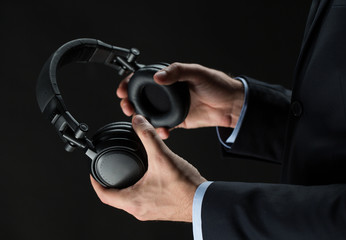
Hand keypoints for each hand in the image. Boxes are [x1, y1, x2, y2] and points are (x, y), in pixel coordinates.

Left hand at [90, 115, 205, 221]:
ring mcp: (149, 212)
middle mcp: (139, 210)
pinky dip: (140, 190)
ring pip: (130, 199)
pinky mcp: (159, 210)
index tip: (93, 174)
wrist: (203, 201)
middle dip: (112, 183)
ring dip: (127, 186)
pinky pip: (142, 200)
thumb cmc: (184, 187)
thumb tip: (138, 122)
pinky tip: (148, 180)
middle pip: (116, 198)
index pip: (104, 195)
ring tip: (129, 173)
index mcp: (133, 200)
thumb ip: (148, 136)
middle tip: (111, 170)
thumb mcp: (162, 157)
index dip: (95, 183)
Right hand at [117, 63, 244, 138]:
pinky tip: (161, 132)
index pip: (144, 78)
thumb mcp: (197, 73)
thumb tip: (158, 76)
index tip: (122, 90)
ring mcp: (172, 107)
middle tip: (127, 107)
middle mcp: (168, 92)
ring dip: (141, 118)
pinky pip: (163, 126)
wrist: (231, 106)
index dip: (130, 82)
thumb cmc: (218, 85)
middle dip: (130, 102)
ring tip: (140, 122)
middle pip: (142, 97)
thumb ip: (177, 72)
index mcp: (170, 77)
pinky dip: (159, 130)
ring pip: (149, 113)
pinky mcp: (178, 120)